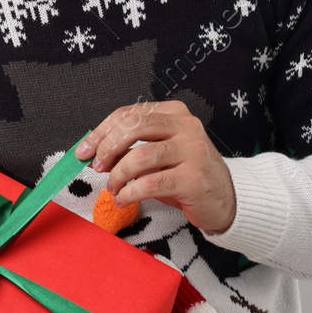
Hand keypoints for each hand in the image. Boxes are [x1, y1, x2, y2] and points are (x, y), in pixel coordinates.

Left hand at [74, 99, 236, 234]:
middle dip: (107, 148)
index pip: (129, 114)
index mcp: (174, 113)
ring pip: (141, 156)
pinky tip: (124, 199)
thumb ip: (132, 146)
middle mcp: (186, 127)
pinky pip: (150, 183)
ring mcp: (193, 151)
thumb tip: (93, 151)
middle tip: (97, 167)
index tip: (83, 150)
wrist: (227, 199)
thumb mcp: (159, 153)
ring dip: (118, 175)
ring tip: (114, 188)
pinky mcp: (194, 178)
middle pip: (134, 128)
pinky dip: (130, 192)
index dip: (101, 131)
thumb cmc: (186, 175)